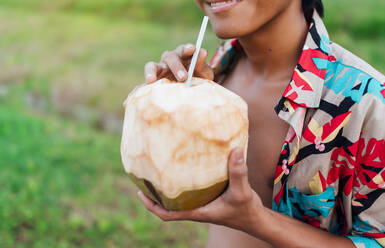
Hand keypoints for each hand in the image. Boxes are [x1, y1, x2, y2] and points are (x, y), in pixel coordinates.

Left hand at [137, 148, 265, 232]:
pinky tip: (186, 168)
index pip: (168, 214)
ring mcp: (202, 204)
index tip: (140, 193)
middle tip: (145, 176)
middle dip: (155, 194)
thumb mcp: (242, 192)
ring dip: (168, 188)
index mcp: (198, 212)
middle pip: (168, 205)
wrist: (256, 219)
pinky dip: (184, 183)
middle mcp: (196, 209)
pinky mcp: (210, 199)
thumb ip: (238, 172)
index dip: (151, 206)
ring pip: (178, 198)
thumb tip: (234, 150)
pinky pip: (191, 192)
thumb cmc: (247, 210)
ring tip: (159, 169)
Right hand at [144, 44, 213, 83]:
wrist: (189, 95)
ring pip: (152, 66)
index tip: (192, 49)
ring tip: (151, 80)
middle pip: (170, 57)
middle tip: (184, 77)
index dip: (187, 48)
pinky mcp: (152, 80)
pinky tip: (141, 89)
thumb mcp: (204, 74)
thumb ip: (202, 65)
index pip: (184, 49)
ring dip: (152, 72)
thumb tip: (203, 52)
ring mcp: (159, 69)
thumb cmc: (197, 80)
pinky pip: (145, 80)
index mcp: (183, 55)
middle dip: (176, 66)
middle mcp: (170, 60)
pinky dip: (141, 85)